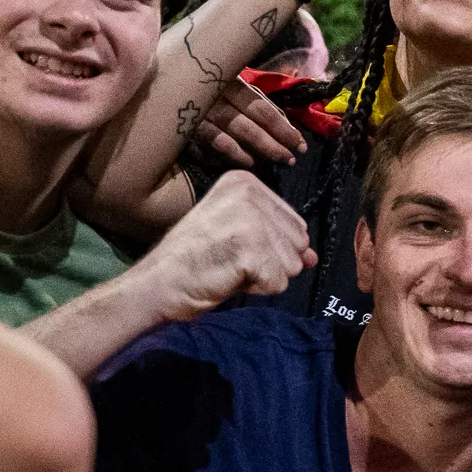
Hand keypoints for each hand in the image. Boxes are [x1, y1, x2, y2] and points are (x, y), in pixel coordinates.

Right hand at [133, 170, 313, 319]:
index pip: (296, 224)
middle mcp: (249, 193)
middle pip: (299, 243)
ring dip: (264, 276)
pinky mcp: (251, 249)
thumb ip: (280, 241)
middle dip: (272, 262)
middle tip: (232, 259)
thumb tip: (313, 257)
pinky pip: (279, 282)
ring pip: (293, 265)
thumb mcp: (240, 237)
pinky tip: (229, 278)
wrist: (159, 282)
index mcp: (245, 182)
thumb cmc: (196, 260)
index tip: (235, 246)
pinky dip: (258, 289)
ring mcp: (251, 219)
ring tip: (229, 267)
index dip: (272, 247)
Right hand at [193, 75, 306, 168]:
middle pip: (247, 126)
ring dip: (252, 154)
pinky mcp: (182, 131)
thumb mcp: (239, 90)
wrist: (168, 83)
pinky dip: (226, 157)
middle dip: (272, 145)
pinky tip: (245, 164)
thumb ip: (261, 105)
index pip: (261, 109)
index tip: (300, 145)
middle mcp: (212, 97)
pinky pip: (206, 148)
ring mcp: (195, 115)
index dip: (283, 128)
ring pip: (226, 139)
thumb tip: (288, 126)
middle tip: (290, 160)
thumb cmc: (214, 90)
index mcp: (230, 83)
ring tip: (270, 164)